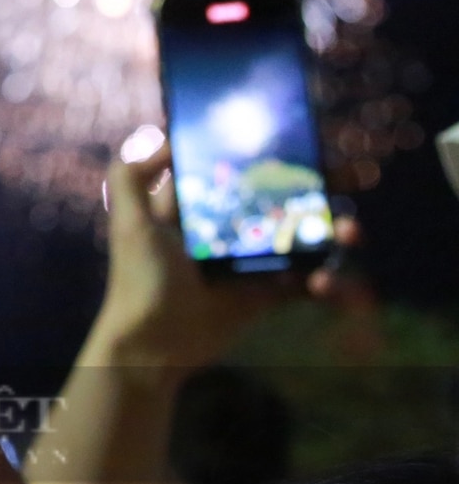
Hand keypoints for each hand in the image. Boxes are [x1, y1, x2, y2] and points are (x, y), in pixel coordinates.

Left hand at [90, 143, 355, 378]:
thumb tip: (166, 136)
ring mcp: (249, 262)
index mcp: (199, 208)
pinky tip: (327, 283)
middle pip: (280, 201)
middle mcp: (227, 230)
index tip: (309, 143)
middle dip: (318, 190)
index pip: (240, 173)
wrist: (152, 347)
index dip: (270, 157)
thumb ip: (131, 177)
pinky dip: (325, 281)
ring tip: (351, 233)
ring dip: (333, 233)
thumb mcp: (129, 224)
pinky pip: (304, 282)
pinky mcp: (263, 295)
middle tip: (354, 180)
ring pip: (301, 238)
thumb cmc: (139, 280)